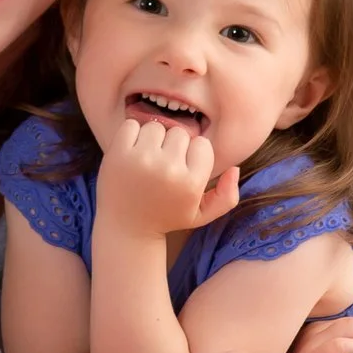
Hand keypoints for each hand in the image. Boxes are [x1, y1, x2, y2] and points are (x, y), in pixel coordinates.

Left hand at [95, 118, 241, 237]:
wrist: (125, 227)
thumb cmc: (166, 217)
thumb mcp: (201, 215)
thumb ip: (227, 196)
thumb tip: (234, 168)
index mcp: (191, 183)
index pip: (203, 144)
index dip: (194, 154)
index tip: (183, 168)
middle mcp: (168, 170)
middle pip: (180, 133)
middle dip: (173, 145)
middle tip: (163, 165)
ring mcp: (141, 160)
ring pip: (157, 126)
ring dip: (153, 139)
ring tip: (148, 159)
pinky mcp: (118, 154)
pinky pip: (132, 125)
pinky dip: (132, 134)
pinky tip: (132, 153)